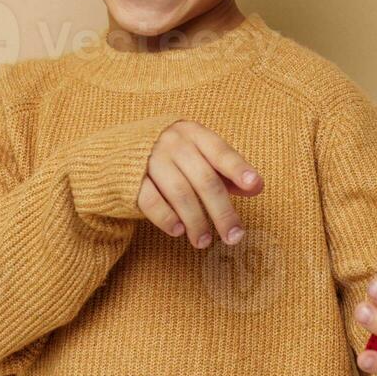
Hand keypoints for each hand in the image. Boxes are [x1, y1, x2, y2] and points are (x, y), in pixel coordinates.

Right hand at [137, 120, 262, 248]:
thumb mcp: (199, 156)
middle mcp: (173, 143)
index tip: (255, 185)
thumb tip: (257, 188)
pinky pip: (151, 201)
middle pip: (204, 179)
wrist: (119, 154)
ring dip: (196, 221)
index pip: (220, 151)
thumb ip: (226, 171)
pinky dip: (166, 218)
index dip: (238, 169)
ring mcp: (150, 160)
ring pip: (180, 193)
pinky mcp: (131, 180)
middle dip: (222, 211)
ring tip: (204, 242)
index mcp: (193, 133)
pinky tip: (178, 231)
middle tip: (234, 237)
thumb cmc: (172, 157)